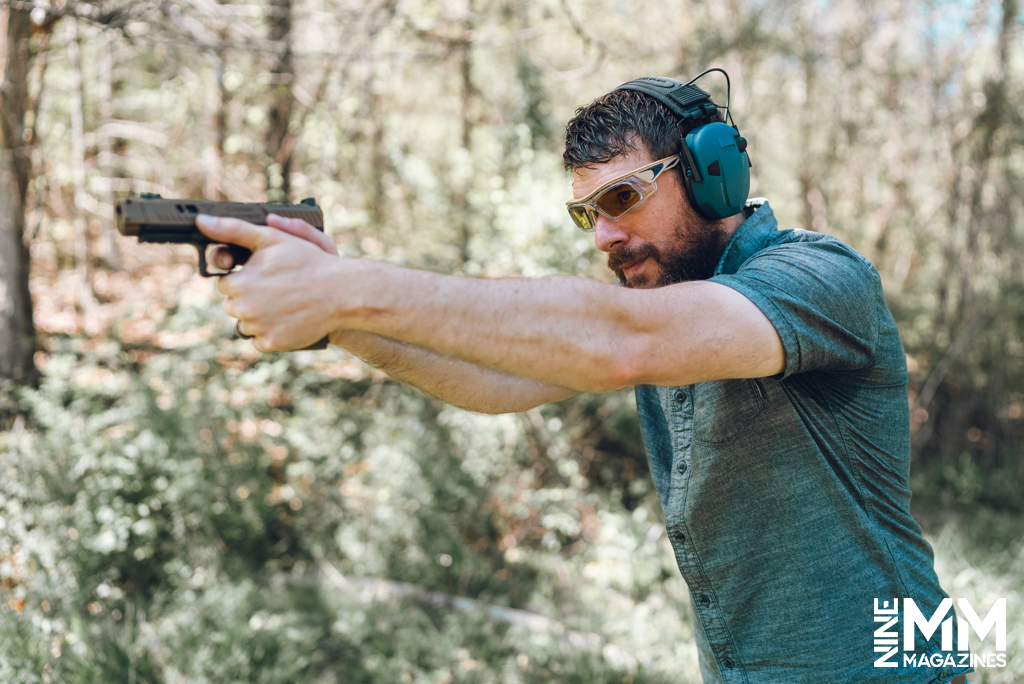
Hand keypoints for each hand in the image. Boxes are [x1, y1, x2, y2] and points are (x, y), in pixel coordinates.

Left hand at [196, 213, 343, 351]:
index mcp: (238, 283)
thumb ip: (233, 229)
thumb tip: (201, 221)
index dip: (243, 277)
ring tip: (283, 303)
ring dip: (258, 316)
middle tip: (275, 289)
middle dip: (249, 297)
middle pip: (233, 305)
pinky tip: (287, 319)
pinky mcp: (272, 344)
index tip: (261, 275)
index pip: (226, 283)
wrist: (343, 293)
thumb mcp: (272, 238)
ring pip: (245, 324)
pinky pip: (260, 341)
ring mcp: (258, 329)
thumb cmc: (309, 262)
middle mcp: (243, 309)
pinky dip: (270, 333)